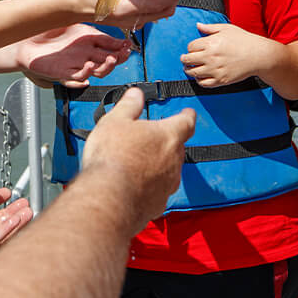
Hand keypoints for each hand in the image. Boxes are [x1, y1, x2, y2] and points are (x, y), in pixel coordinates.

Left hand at [15, 24, 130, 86]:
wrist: (25, 43)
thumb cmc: (45, 29)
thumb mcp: (60, 11)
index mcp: (89, 38)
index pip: (111, 44)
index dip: (121, 45)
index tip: (129, 43)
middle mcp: (86, 52)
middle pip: (110, 59)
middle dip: (120, 57)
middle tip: (124, 53)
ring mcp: (77, 63)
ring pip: (98, 71)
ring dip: (106, 67)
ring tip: (108, 60)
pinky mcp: (64, 72)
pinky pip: (77, 78)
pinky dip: (84, 76)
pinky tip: (88, 70)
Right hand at [67, 0, 191, 30]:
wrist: (74, 4)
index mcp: (125, 8)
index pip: (160, 3)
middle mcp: (131, 18)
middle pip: (166, 10)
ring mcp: (132, 22)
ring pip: (161, 14)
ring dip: (172, 0)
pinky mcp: (131, 21)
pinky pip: (154, 14)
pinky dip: (163, 4)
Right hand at [77, 87, 193, 232]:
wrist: (109, 198)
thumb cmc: (113, 157)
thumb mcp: (115, 121)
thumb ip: (129, 106)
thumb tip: (136, 94)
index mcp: (168, 136)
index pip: (186, 122)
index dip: (187, 116)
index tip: (188, 112)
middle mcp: (174, 161)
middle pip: (178, 147)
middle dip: (169, 142)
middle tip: (155, 138)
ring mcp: (168, 184)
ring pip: (170, 170)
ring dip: (160, 165)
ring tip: (141, 163)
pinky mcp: (158, 203)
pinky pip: (159, 191)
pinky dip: (151, 186)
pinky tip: (136, 186)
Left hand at [181, 22, 272, 87]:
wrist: (258, 55)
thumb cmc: (244, 40)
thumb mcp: (227, 29)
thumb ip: (210, 28)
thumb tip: (197, 25)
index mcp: (210, 43)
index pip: (190, 47)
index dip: (191, 48)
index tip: (194, 49)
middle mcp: (211, 57)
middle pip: (188, 60)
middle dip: (185, 59)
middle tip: (185, 59)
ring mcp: (215, 70)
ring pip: (193, 73)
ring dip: (189, 70)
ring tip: (190, 68)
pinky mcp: (221, 80)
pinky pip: (203, 83)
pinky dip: (199, 80)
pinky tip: (201, 76)